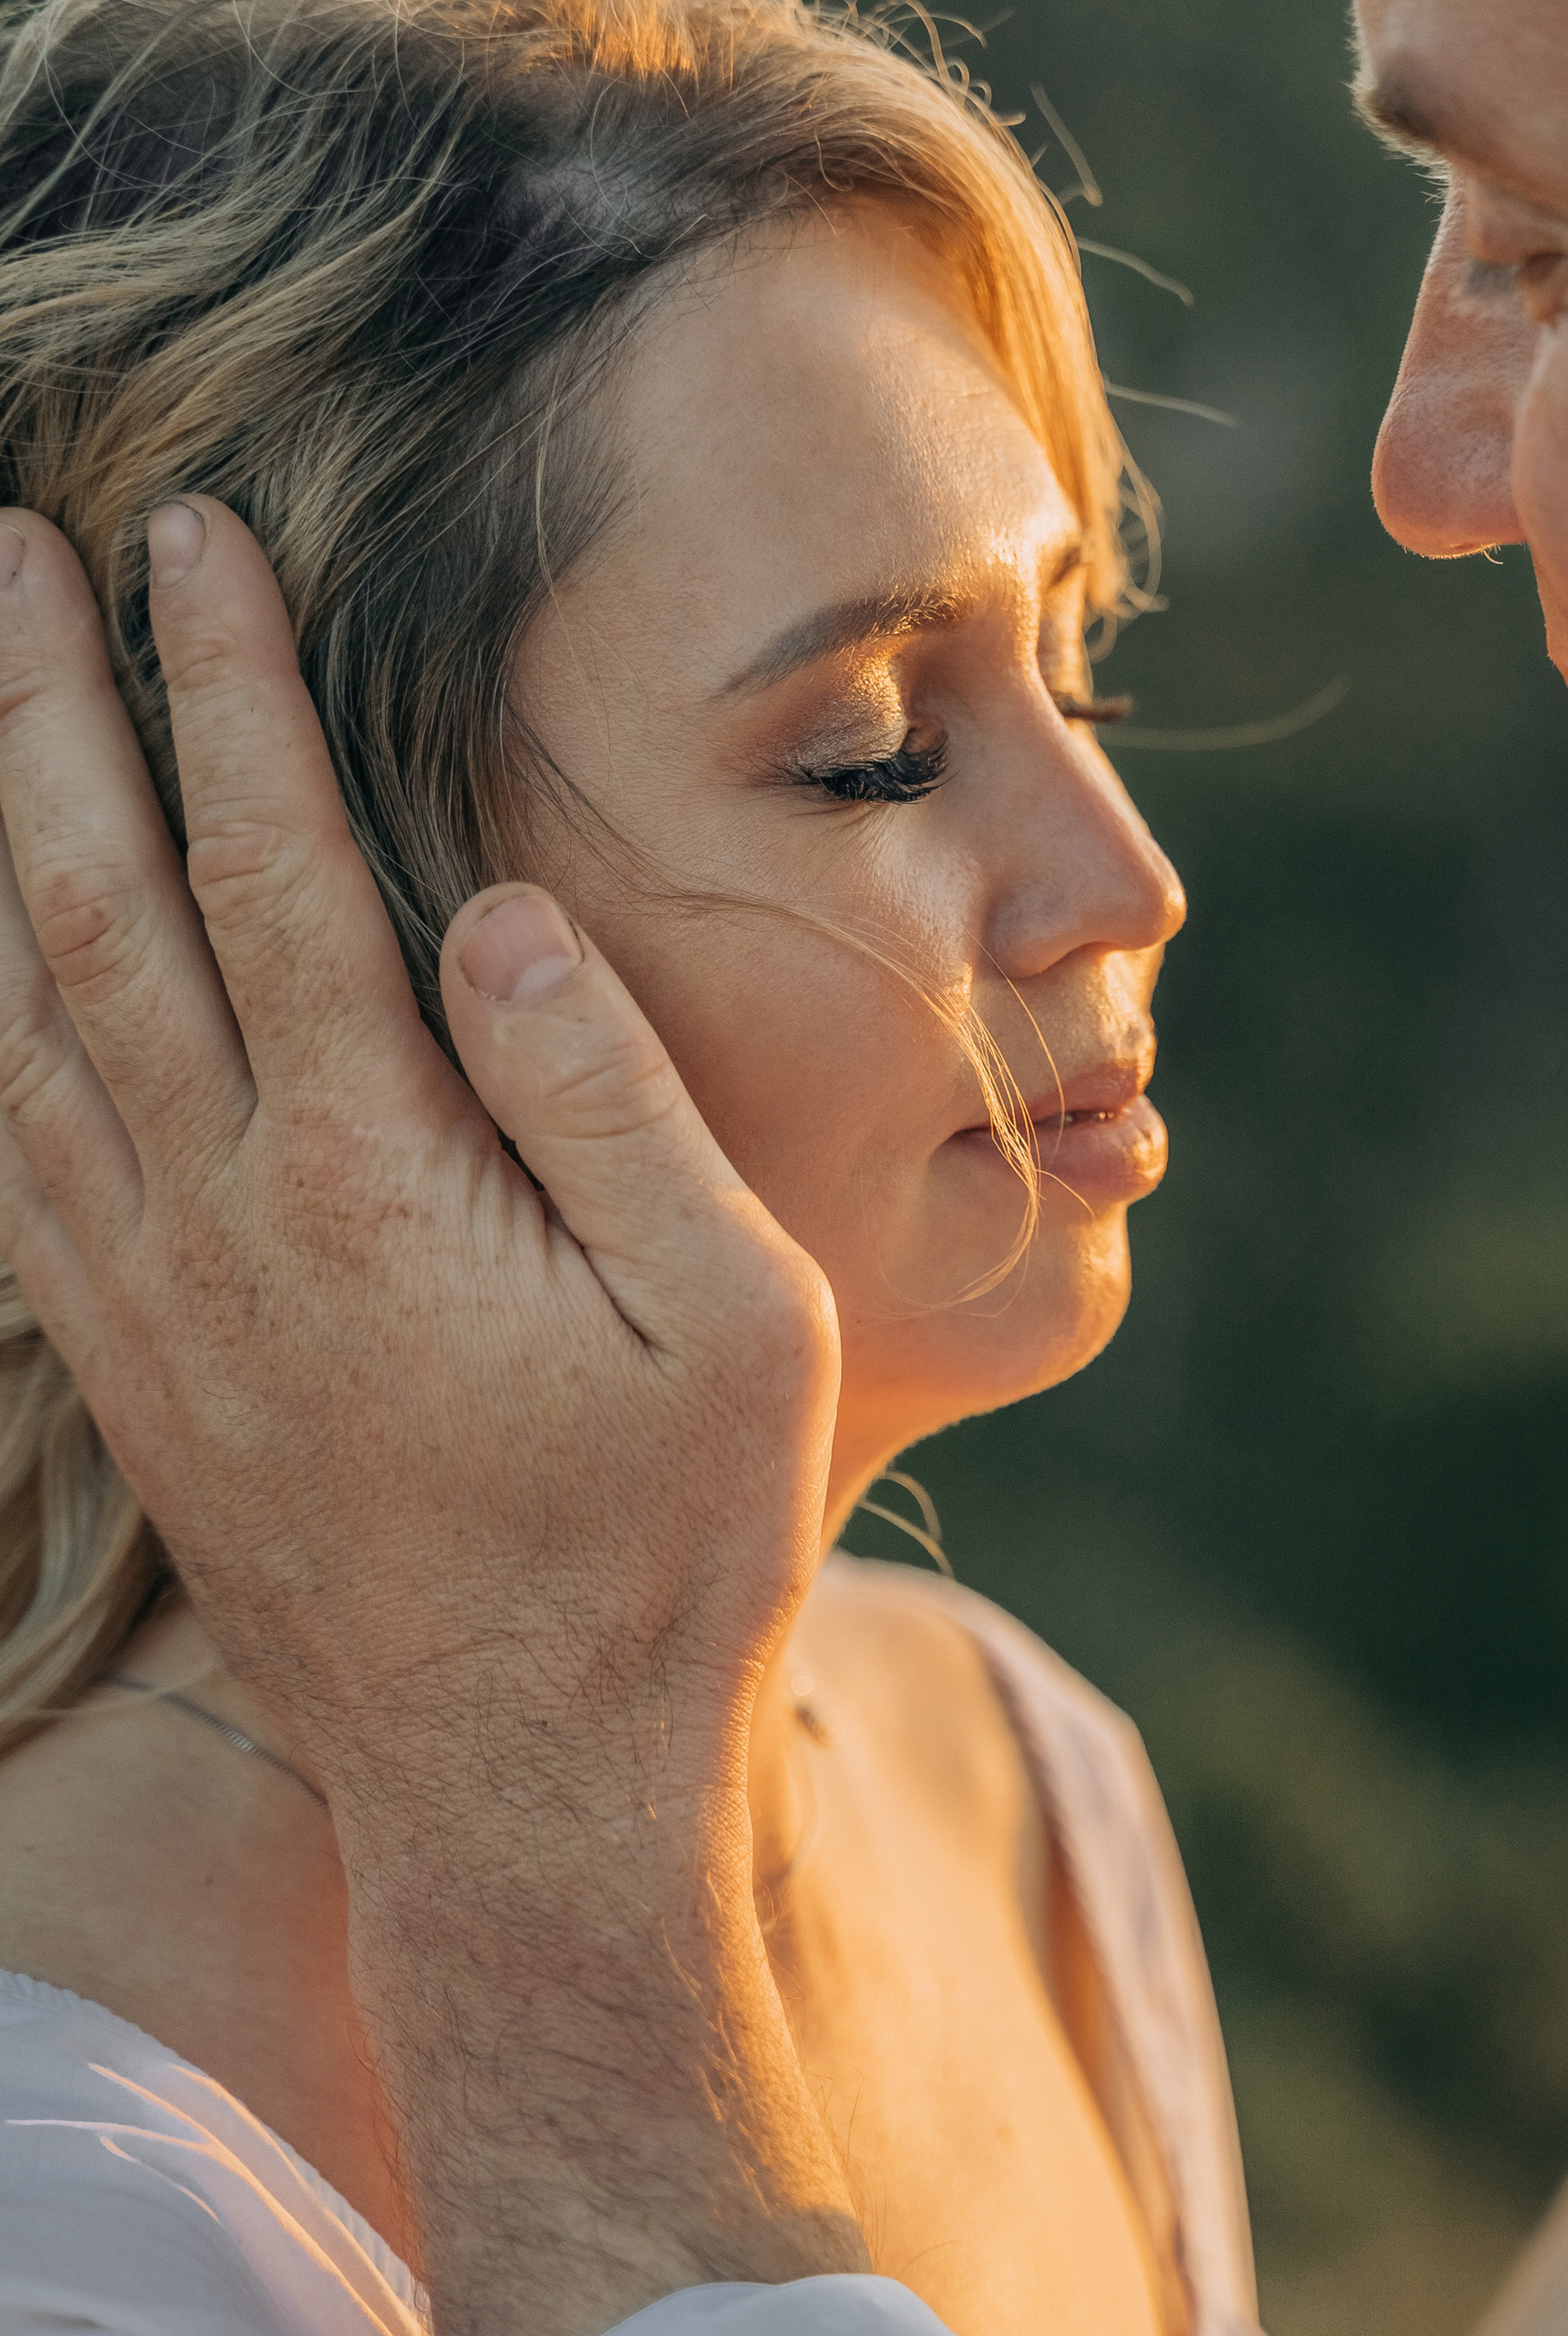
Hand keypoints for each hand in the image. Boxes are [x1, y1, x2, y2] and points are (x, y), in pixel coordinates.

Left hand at [0, 495, 863, 2335]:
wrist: (525, 1797)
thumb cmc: (663, 1553)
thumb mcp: (727, 1320)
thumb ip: (604, 1096)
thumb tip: (490, 908)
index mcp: (372, 1186)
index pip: (272, 873)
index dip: (225, 690)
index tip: (193, 538)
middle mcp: (220, 1225)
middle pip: (89, 911)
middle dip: (40, 708)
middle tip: (3, 544)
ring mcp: (151, 1305)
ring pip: (18, 1020)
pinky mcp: (132, 1375)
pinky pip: (6, 1157)